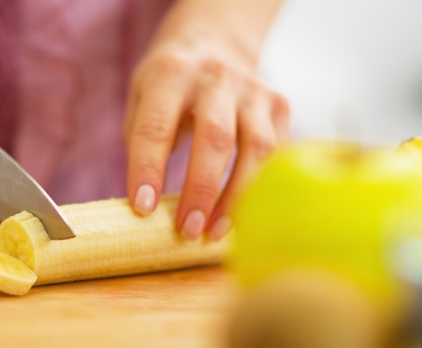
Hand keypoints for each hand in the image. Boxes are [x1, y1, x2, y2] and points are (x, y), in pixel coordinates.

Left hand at [125, 0, 287, 240]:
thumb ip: (141, 141)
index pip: (156, 127)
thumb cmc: (170, 83)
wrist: (215, 41)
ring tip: (215, 232)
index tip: (142, 209)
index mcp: (170, 74)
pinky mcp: (279, 104)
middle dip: (202, 190)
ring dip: (237, 197)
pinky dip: (261, 188)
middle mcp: (215, 78)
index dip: (148, 170)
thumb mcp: (141, 96)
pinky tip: (244, 214)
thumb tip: (146, 203)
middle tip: (187, 230)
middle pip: (215, 138)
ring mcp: (254, 90)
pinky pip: (278, 153)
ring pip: (257, 148)